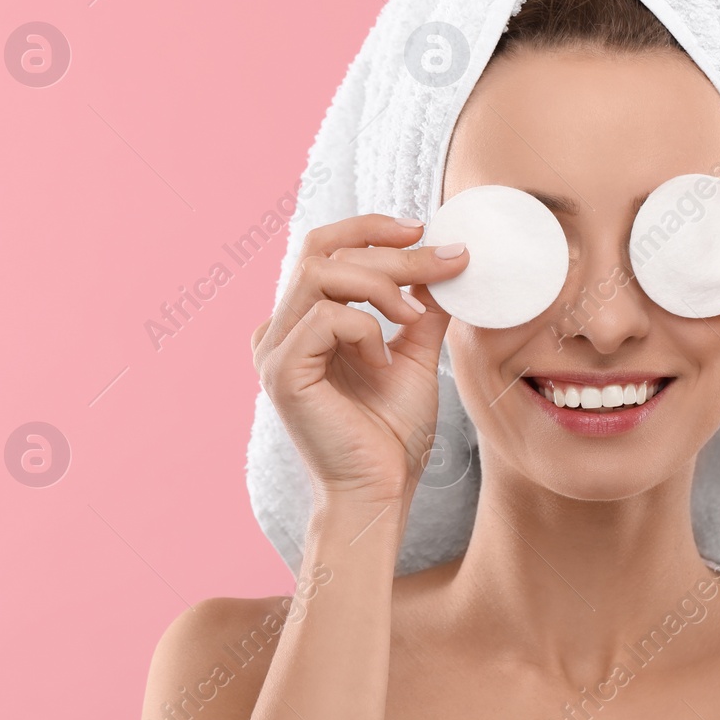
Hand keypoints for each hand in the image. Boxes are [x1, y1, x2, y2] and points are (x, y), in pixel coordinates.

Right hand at [251, 214, 468, 506]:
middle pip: (323, 250)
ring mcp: (274, 349)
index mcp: (303, 320)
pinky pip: (324, 318)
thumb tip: (445, 260)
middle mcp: (279, 329)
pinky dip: (365, 329)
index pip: (325, 246)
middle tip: (443, 261)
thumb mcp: (416, 354)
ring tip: (413, 316)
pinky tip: (382, 361)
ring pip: (320, 272)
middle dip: (390, 250)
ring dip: (380, 283)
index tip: (424, 229)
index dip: (372, 228)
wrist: (383, 491)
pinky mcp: (281, 372)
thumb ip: (421, 307)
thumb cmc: (392, 432)